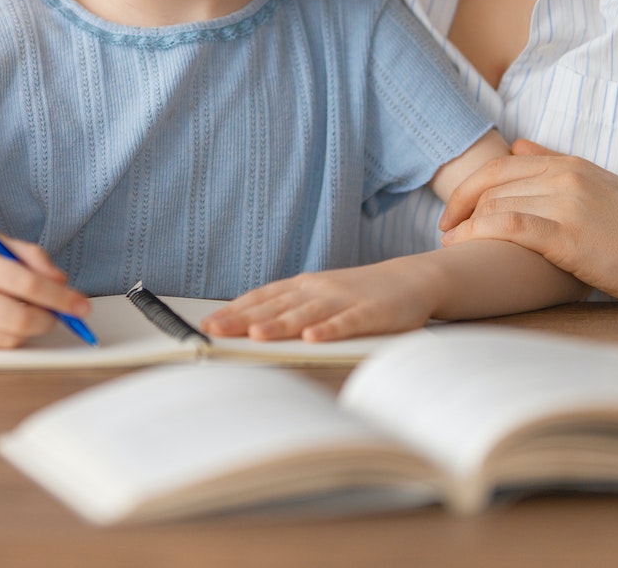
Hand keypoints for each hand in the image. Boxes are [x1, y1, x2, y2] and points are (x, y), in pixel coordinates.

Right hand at [0, 231, 91, 348]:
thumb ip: (31, 256)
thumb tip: (62, 282)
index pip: (30, 286)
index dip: (62, 298)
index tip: (82, 306)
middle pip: (21, 321)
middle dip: (49, 320)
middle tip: (57, 313)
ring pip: (9, 340)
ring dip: (29, 329)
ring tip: (26, 311)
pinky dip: (6, 338)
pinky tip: (3, 320)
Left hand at [200, 257, 440, 342]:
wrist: (410, 279)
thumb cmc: (359, 293)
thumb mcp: (320, 296)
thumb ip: (291, 309)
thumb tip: (251, 327)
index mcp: (302, 286)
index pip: (261, 298)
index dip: (234, 310)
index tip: (207, 324)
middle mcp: (317, 290)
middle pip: (275, 306)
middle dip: (243, 319)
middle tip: (215, 331)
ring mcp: (343, 300)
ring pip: (306, 314)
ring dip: (280, 324)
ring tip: (257, 335)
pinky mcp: (370, 313)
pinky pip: (347, 323)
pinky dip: (329, 329)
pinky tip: (313, 338)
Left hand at [437, 139, 617, 307]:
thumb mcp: (599, 183)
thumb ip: (556, 162)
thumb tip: (518, 144)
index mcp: (570, 164)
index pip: (502, 165)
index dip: (468, 188)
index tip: (453, 211)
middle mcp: (565, 177)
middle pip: (492, 185)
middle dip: (459, 208)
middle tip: (445, 231)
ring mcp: (567, 204)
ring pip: (496, 204)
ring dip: (465, 226)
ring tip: (452, 245)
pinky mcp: (570, 235)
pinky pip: (510, 226)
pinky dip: (479, 234)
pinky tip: (465, 247)